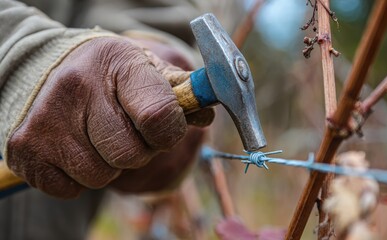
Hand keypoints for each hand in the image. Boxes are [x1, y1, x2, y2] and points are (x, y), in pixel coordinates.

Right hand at [5, 37, 207, 197]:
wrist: (54, 68)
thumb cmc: (111, 75)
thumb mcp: (147, 70)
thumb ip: (180, 93)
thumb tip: (205, 114)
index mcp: (119, 64)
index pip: (159, 117)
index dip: (169, 132)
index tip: (164, 127)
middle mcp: (78, 87)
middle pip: (131, 155)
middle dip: (138, 151)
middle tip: (127, 131)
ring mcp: (48, 119)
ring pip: (101, 176)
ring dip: (108, 166)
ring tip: (99, 137)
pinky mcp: (26, 148)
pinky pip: (71, 188)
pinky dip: (79, 177)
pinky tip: (76, 147)